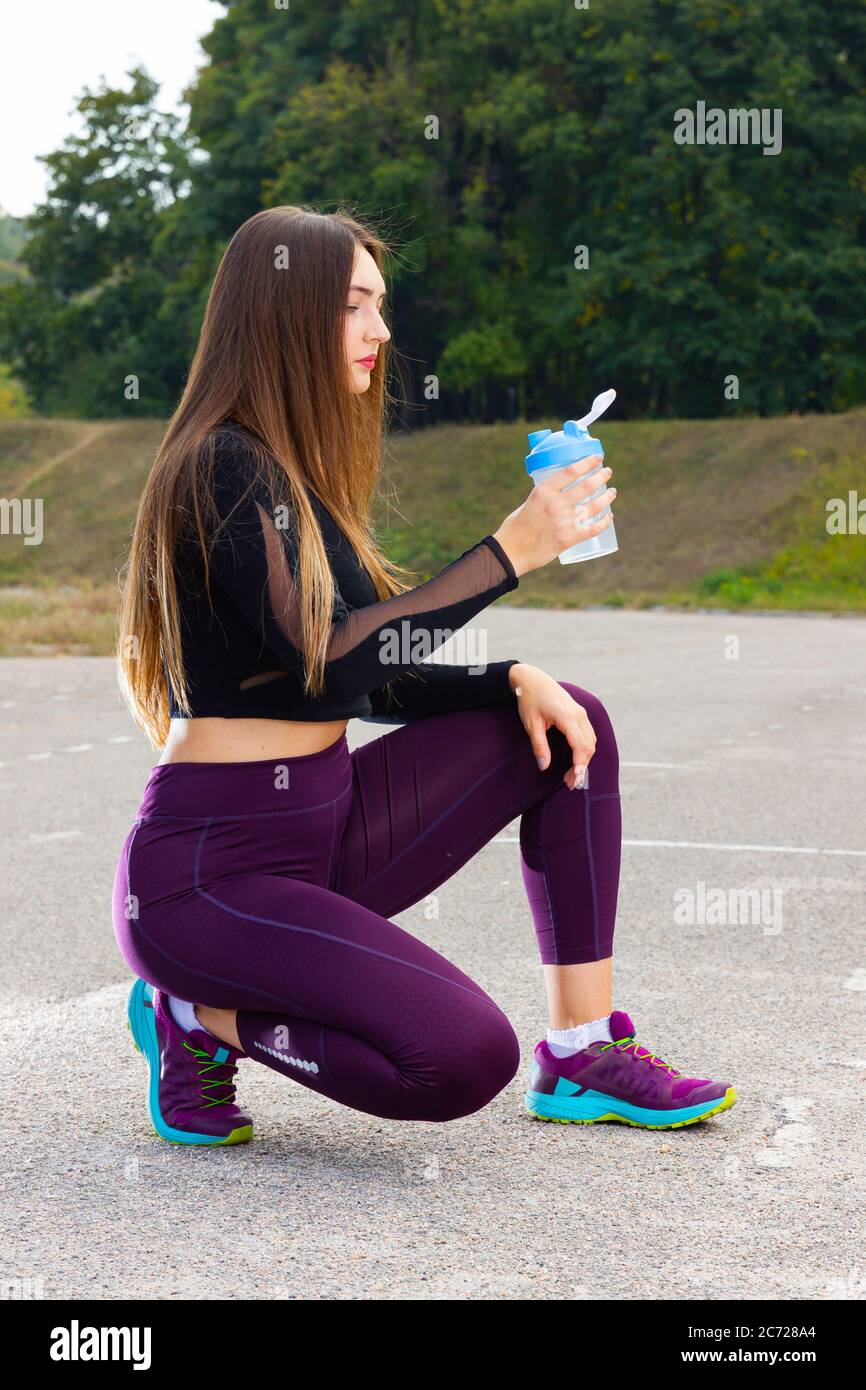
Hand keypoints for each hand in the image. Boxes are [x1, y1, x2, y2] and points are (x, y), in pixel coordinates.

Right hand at [493, 457, 615, 577]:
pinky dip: (604, 522)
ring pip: (594, 506)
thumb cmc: (517, 527)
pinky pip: (593, 529)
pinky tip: (610, 517)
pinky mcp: (568, 539)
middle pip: (586, 486)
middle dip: (601, 476)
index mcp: (544, 491)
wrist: (511, 551)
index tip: (598, 458)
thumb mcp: (529, 502)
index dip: (588, 462)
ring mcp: (563, 521)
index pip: (571, 471)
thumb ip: (546, 497)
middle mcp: (555, 504)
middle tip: (607, 472)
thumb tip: (562, 493)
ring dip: (607, 497)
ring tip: (612, 492)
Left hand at [508, 664, 596, 789]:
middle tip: (570, 783)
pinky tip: (575, 760)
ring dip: (584, 759)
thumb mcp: (531, 724)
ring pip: (591, 742)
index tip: (575, 780)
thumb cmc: (530, 699)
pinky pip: (588, 735)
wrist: (533, 679)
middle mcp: (579, 715)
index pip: (580, 746)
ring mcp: (581, 714)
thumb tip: (544, 766)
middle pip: (588, 746)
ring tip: (571, 775)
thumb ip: (539, 746)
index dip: (579, 765)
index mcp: (567, 716)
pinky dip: (584, 750)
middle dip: (581, 767)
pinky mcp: (579, 714)